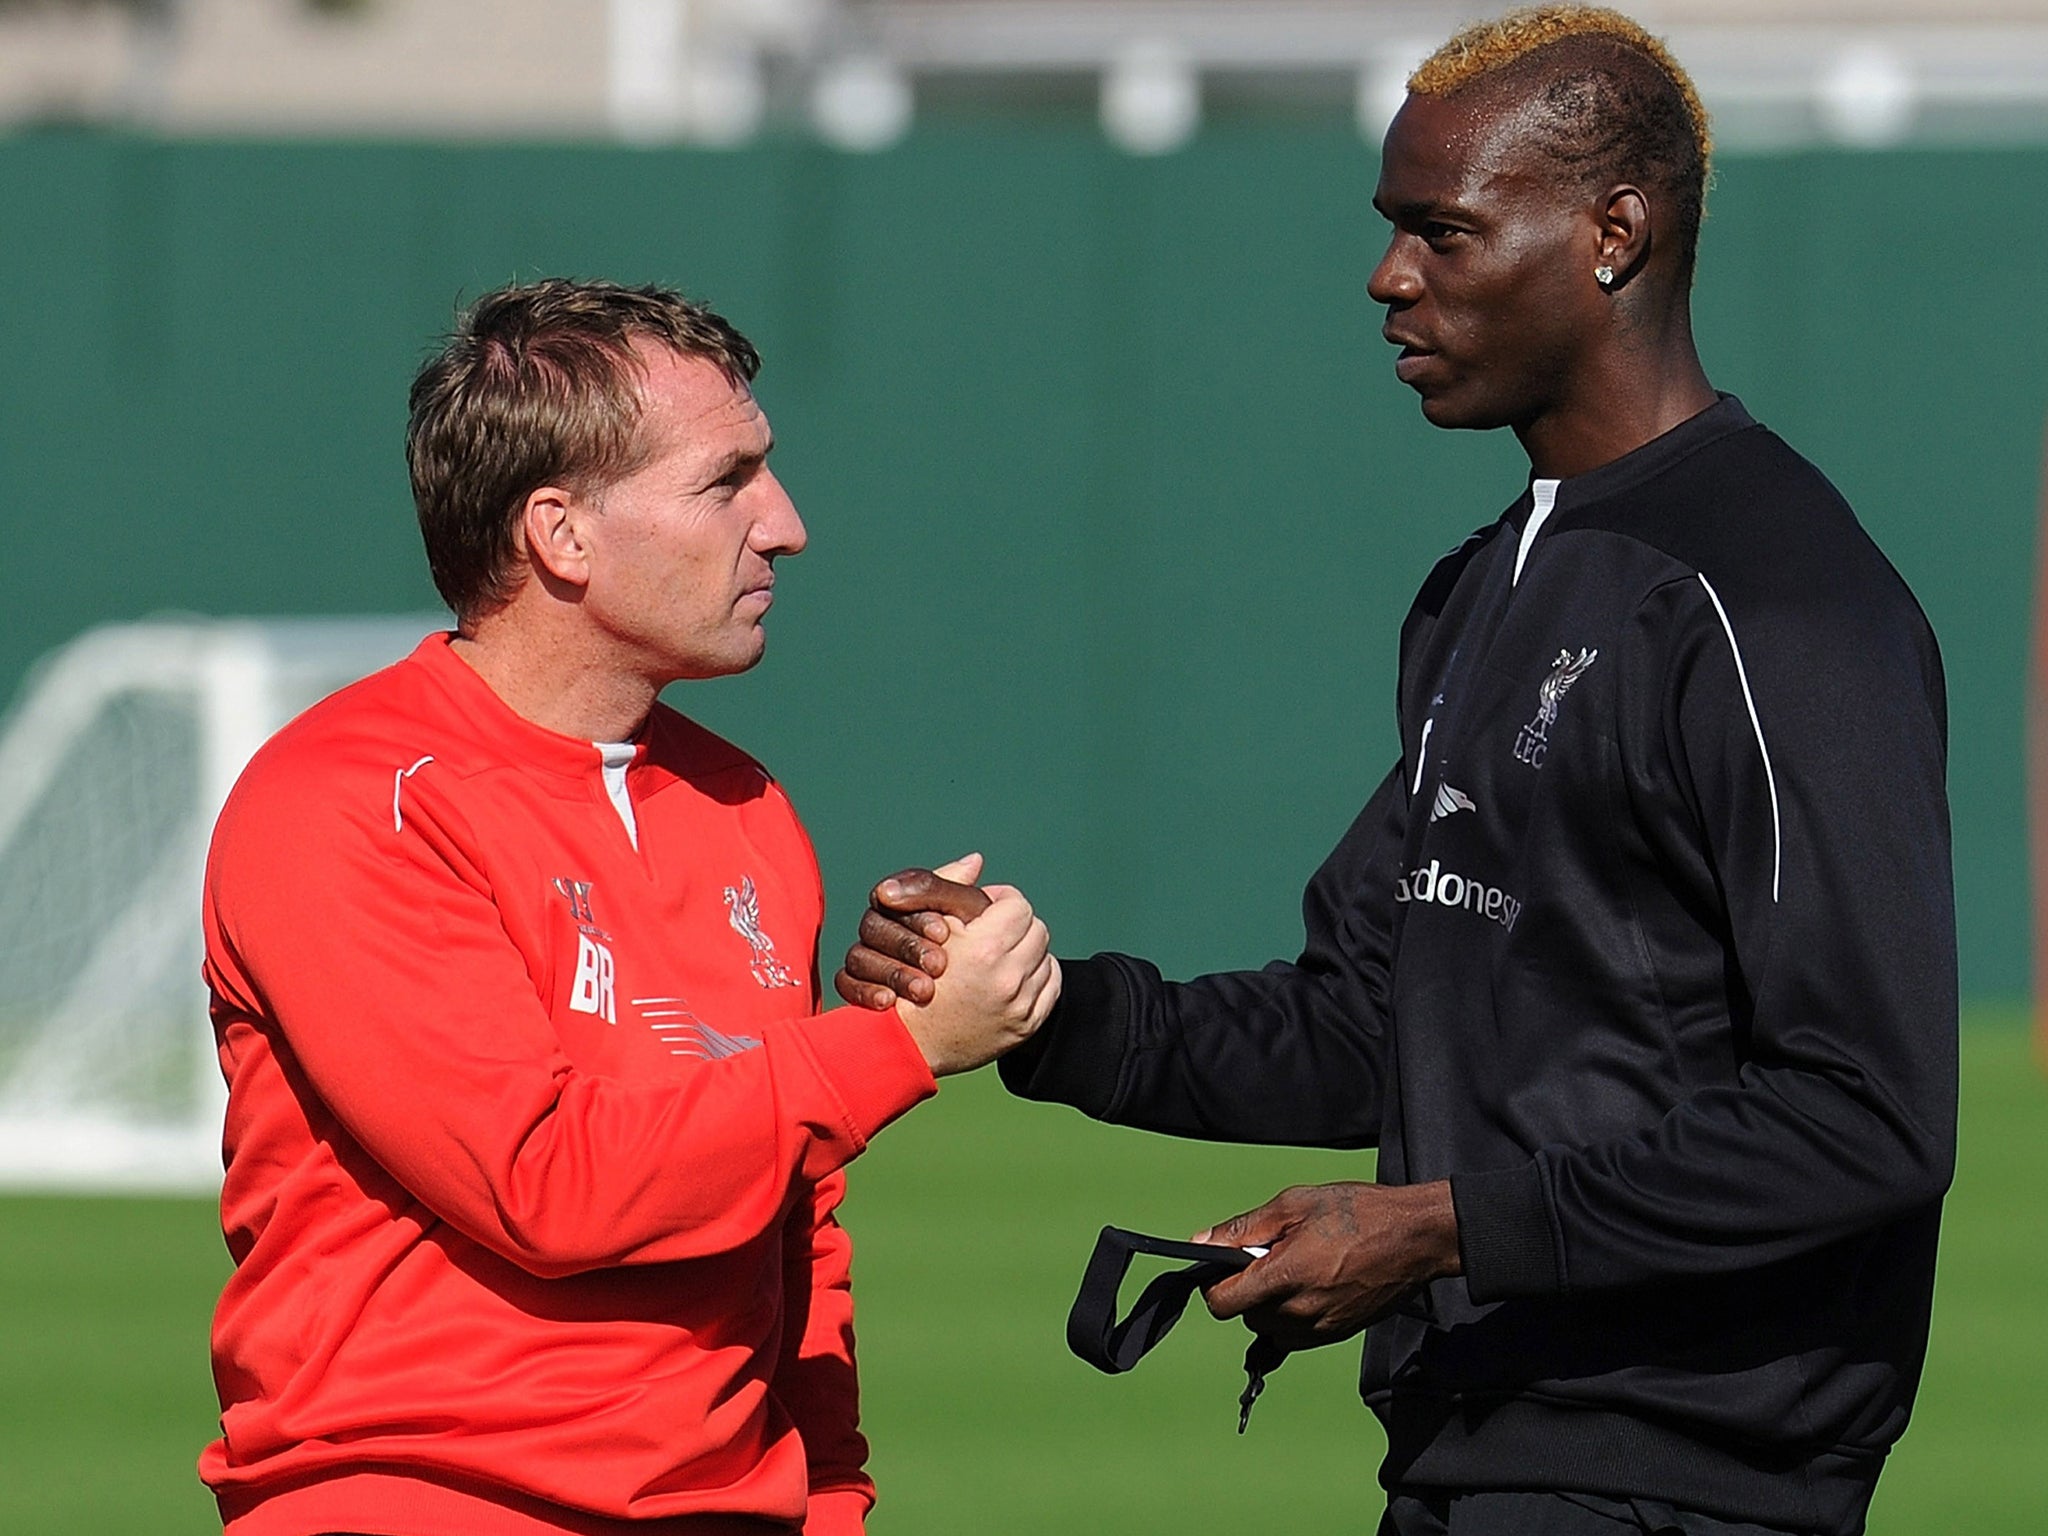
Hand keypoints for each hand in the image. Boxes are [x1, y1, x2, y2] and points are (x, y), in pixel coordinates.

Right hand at [834, 854, 991, 1009]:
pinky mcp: (857, 987)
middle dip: (909, 945)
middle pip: (874, 926)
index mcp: (902, 904)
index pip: (896, 896)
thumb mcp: (972, 923)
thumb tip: (974, 860)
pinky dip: (865, 991)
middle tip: (939, 965)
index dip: (919, 913)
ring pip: (859, 955)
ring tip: (925, 991)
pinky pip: (845, 984)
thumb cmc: (972, 956)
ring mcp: (865, 958)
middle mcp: (879, 928)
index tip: (945, 932)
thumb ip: (964, 894)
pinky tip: (889, 1002)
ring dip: (892, 971)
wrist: (963, 1013)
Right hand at [893, 882, 1059, 1075]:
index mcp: (985, 948)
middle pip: (1036, 929)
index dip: (999, 902)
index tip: (983, 911)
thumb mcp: (923, 926)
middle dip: (1015, 926)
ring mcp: (1020, 1005)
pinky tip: (1012, 978)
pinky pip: (1051, 987)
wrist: (908, 1043)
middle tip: (992, 933)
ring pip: (1045, 956)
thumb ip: (949, 887)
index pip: (1017, 905)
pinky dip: (1036, 978)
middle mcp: (1008, 978)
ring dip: (1026, 952)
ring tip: (999, 957)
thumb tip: (977, 860)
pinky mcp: (1027, 1025)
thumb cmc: (908, 979)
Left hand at [1195, 1181, 1460, 1351]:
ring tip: (1297, 1269)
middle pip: (1246, 1316)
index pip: (1223, 1304)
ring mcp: (1320, 1328)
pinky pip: (1297, 1335)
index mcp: (1285, 1277)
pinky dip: (1294, 1316)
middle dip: (1248, 1289)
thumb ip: (1243, 1228)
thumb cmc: (1359, 1214)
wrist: (1416, 1238)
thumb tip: (1203, 1242)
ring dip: (1271, 1305)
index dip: (1216, 1284)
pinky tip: (1313, 1284)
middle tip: (1273, 1256)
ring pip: (1270, 1328)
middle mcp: (1300, 1312)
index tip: (1227, 1267)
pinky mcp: (1338, 1334)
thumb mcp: (1294, 1204)